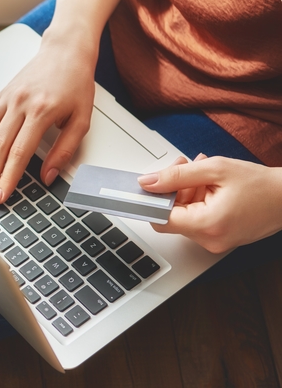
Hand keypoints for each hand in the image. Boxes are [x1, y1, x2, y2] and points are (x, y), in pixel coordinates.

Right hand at [0, 31, 96, 204]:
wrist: (65, 50)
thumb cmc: (76, 83)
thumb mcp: (82, 119)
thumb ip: (65, 150)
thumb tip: (48, 176)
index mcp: (41, 111)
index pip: (20, 152)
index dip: (8, 177)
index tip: (1, 196)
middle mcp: (19, 104)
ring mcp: (6, 98)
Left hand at [138, 156, 281, 252]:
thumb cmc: (261, 184)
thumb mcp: (214, 169)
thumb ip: (177, 175)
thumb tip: (148, 182)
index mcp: (207, 225)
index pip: (160, 219)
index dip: (151, 200)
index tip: (147, 186)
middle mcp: (209, 240)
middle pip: (171, 215)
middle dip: (173, 188)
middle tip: (184, 166)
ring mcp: (214, 242)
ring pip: (183, 215)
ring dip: (186, 191)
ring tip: (202, 172)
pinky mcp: (219, 238)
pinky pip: (196, 219)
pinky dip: (197, 200)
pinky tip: (209, 184)